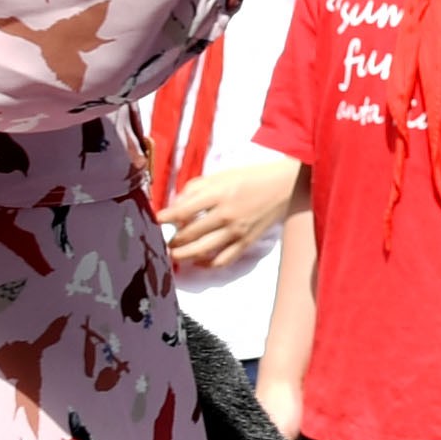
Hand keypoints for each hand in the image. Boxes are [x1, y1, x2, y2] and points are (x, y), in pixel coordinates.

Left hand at [161, 152, 299, 274]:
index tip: (155, 220)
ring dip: (183, 255)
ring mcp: (236, 231)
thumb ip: (195, 189)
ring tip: (175, 254)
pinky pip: (223, 259)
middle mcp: (225, 214)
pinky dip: (208, 264)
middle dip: (172, 240)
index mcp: (218, 193)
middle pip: (189, 234)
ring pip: (202, 250)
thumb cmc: (250, 177)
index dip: (164, 218)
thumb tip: (175, 207)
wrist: (285, 186)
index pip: (182, 211)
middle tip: (165, 241)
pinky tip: (199, 261)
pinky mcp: (246, 242)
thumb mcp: (220, 175)